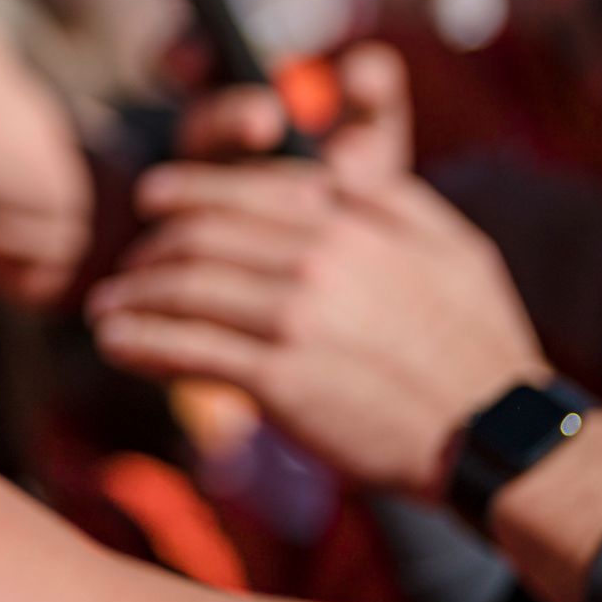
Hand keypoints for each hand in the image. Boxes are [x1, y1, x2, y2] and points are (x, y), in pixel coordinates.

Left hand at [91, 52, 549, 498]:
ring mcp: (293, 318)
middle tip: (125, 268)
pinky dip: (139, 343)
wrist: (496, 434)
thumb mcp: (449, 243)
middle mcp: (313, 258)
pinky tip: (114, 344)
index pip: (240, 191)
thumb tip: (333, 167)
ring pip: (182, 291)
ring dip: (132, 298)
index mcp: (346, 221)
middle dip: (150, 252)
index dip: (183, 191)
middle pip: (198, 238)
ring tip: (105, 309)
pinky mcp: (279, 379)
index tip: (151, 200)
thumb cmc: (479, 340)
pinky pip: (186, 350)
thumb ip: (385, 195)